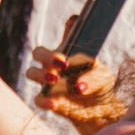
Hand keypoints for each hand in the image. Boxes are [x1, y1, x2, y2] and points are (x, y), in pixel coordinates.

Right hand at [28, 11, 123, 134]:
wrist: (100, 111)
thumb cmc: (100, 88)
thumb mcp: (103, 78)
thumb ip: (92, 78)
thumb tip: (78, 86)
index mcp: (71, 51)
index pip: (68, 33)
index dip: (71, 26)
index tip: (76, 23)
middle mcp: (55, 64)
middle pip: (39, 52)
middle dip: (46, 56)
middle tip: (62, 62)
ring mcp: (49, 81)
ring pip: (32, 72)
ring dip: (40, 75)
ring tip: (54, 79)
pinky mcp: (48, 100)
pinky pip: (39, 99)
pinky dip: (45, 101)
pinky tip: (54, 102)